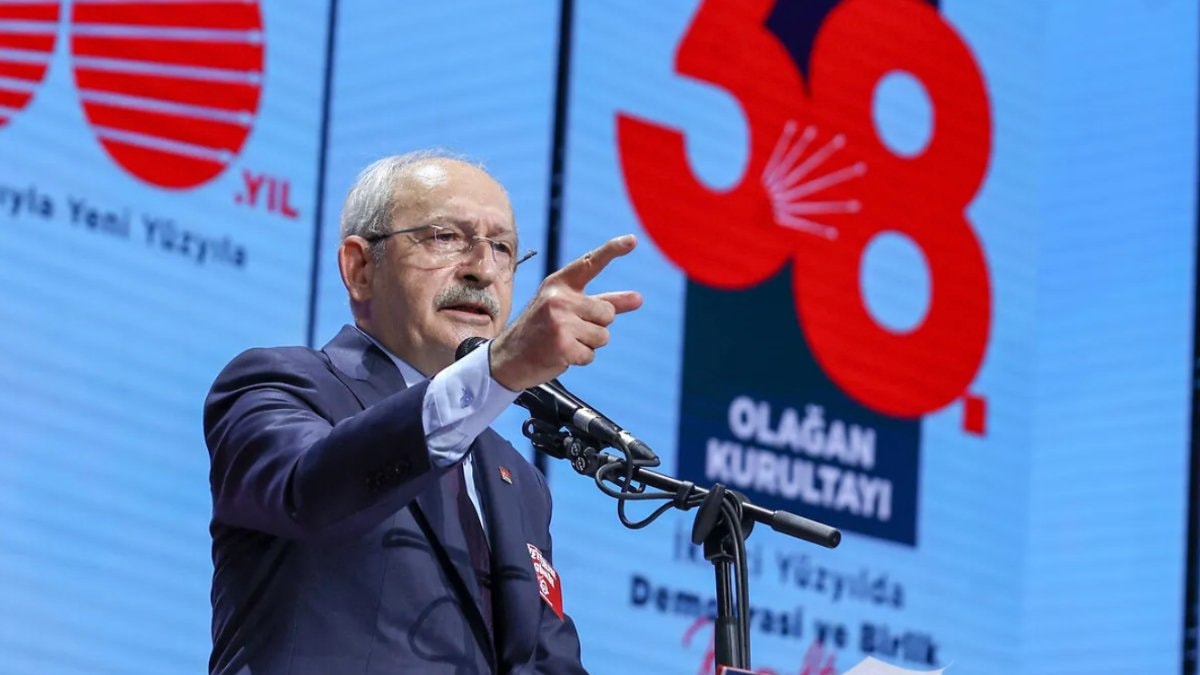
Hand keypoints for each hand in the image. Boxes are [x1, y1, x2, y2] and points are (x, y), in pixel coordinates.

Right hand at [489, 234, 642, 389]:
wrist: (508, 359)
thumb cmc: (542, 331)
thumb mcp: (568, 309)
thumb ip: (604, 302)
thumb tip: (640, 298)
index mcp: (559, 283)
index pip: (590, 263)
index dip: (613, 250)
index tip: (633, 240)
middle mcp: (558, 298)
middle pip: (608, 313)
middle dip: (596, 326)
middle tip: (569, 331)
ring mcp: (559, 321)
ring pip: (603, 336)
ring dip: (589, 344)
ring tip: (564, 342)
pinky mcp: (562, 345)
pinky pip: (591, 355)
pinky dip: (580, 359)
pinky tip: (561, 355)